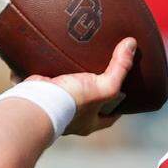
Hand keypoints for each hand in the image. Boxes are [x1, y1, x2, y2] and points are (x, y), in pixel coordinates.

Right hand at [11, 37, 135, 135]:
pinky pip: (44, 79)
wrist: (35, 103)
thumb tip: (132, 44)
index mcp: (89, 122)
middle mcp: (71, 117)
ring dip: (70, 77)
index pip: (110, 116)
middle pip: (88, 102)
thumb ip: (120, 68)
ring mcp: (52, 105)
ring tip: (77, 60)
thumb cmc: (73, 102)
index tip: (126, 93)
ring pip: (65, 90)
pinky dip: (47, 69)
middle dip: (93, 89)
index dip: (119, 106)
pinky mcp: (38, 91)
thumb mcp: (104, 87)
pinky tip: (52, 54)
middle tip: (100, 72)